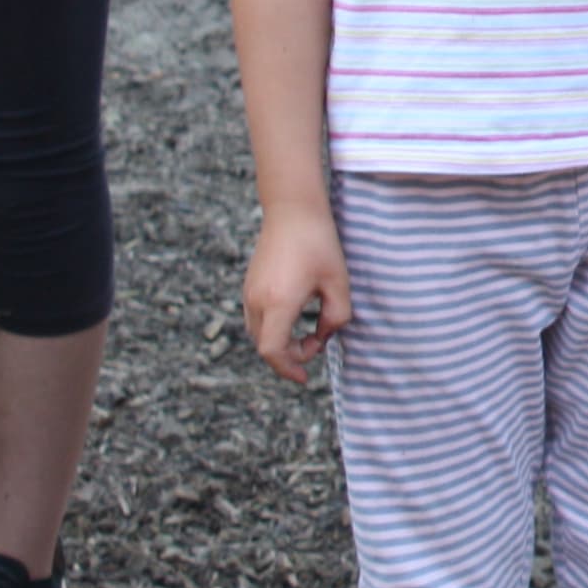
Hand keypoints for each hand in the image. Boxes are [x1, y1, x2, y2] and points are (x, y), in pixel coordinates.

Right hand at [242, 208, 352, 384]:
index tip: (304, 376)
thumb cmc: (318, 244)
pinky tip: (296, 316)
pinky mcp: (249, 285)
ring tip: (310, 332)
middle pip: (265, 346)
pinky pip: (257, 318)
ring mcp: (249, 293)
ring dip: (281, 341)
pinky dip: (274, 328)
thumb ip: (337, 316)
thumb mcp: (338, 282)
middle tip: (317, 344)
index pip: (273, 351)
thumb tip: (325, 336)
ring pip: (259, 333)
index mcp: (279, 302)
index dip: (288, 368)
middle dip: (290, 355)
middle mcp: (257, 301)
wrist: (292, 211)